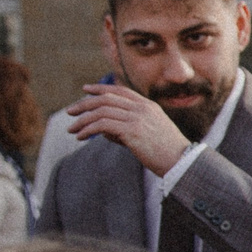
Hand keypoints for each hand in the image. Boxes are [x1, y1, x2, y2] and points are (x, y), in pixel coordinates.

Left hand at [67, 83, 192, 176]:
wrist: (181, 162)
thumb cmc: (166, 153)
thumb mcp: (148, 134)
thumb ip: (127, 128)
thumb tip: (103, 131)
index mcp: (148, 106)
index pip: (120, 91)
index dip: (101, 88)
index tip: (85, 90)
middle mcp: (142, 108)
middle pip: (106, 98)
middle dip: (85, 104)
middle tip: (70, 112)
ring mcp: (138, 118)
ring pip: (101, 111)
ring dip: (83, 120)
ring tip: (72, 130)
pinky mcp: (132, 131)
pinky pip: (102, 125)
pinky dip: (88, 130)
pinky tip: (81, 137)